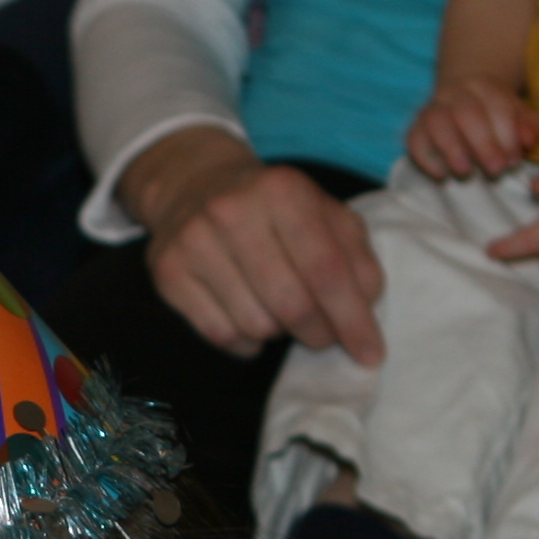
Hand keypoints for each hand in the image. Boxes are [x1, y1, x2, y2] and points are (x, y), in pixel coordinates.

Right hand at [124, 124, 385, 365]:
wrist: (193, 184)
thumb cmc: (272, 207)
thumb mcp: (323, 213)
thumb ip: (355, 255)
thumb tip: (365, 305)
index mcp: (283, 191)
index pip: (326, 270)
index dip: (353, 319)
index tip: (370, 354)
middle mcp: (232, 211)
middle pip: (292, 305)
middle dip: (318, 332)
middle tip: (322, 333)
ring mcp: (194, 242)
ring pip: (255, 325)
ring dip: (278, 332)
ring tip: (277, 309)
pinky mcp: (168, 271)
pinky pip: (220, 335)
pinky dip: (244, 341)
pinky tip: (247, 316)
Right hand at [407, 77, 538, 181]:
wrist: (462, 102)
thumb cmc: (496, 116)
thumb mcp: (519, 116)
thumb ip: (529, 127)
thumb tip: (529, 141)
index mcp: (484, 85)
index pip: (497, 106)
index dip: (507, 135)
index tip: (513, 161)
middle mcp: (455, 92)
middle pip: (467, 113)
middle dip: (483, 144)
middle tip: (496, 170)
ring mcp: (432, 109)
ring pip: (437, 122)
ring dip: (452, 149)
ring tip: (465, 172)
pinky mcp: (416, 129)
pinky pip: (414, 140)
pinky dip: (426, 159)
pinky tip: (442, 174)